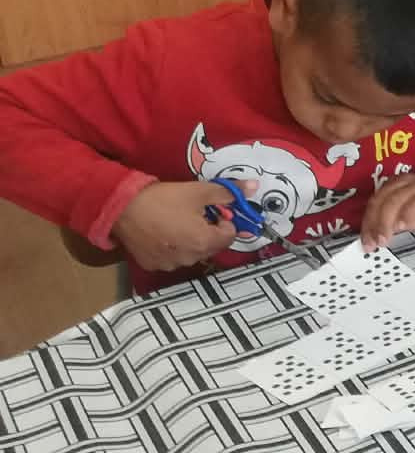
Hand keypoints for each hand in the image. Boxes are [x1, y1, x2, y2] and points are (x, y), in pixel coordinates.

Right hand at [109, 180, 249, 272]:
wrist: (121, 208)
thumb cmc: (163, 198)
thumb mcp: (199, 191)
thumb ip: (228, 192)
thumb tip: (254, 187)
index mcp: (204, 242)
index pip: (229, 236)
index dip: (224, 221)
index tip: (212, 210)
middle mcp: (190, 258)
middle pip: (212, 246)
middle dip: (208, 231)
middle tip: (193, 214)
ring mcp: (170, 264)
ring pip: (192, 253)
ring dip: (190, 241)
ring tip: (175, 222)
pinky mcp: (152, 265)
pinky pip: (172, 258)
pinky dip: (172, 248)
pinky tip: (161, 233)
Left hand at [361, 174, 414, 249]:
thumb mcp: (412, 217)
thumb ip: (394, 223)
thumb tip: (375, 237)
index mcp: (398, 186)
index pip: (376, 202)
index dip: (367, 222)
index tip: (366, 242)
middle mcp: (407, 183)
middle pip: (383, 199)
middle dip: (374, 223)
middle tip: (373, 244)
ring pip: (397, 199)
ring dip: (386, 221)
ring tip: (385, 240)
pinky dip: (409, 213)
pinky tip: (403, 226)